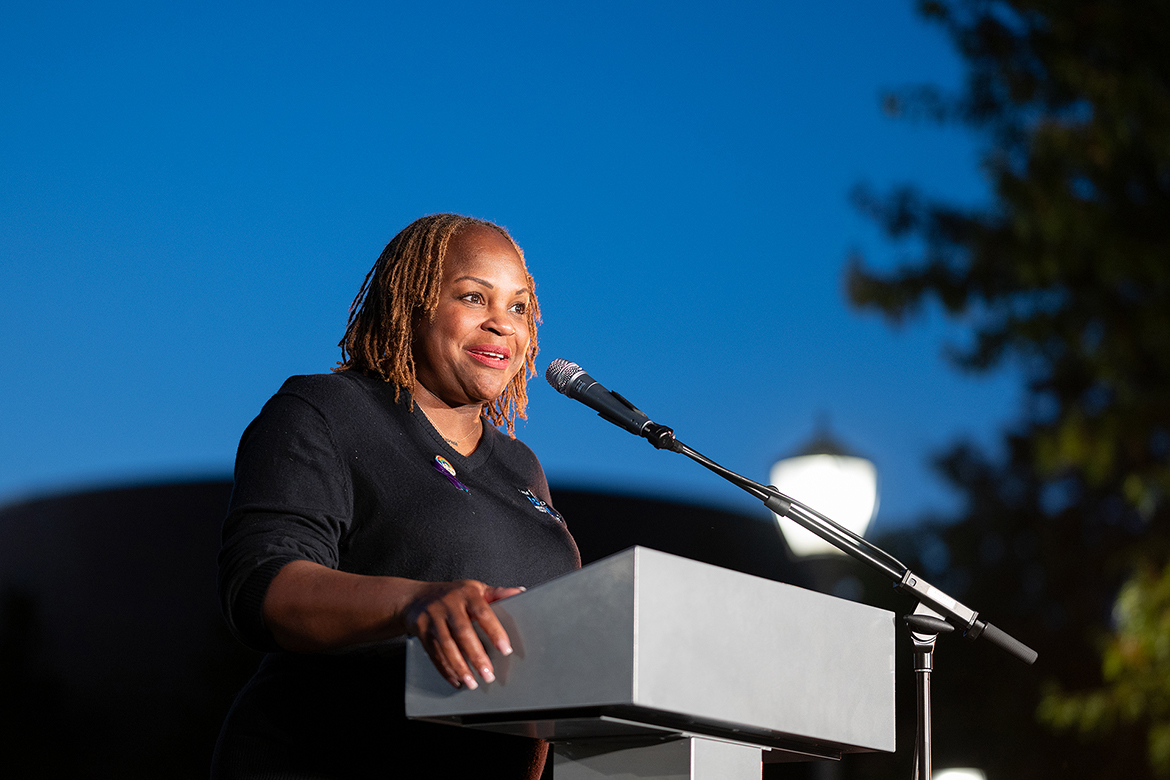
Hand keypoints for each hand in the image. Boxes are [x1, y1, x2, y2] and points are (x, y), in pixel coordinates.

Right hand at [404, 580, 521, 689]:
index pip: (483, 612)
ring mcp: (433, 617)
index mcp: (467, 593)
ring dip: (460, 667)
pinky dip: (445, 669)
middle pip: (463, 632)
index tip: (505, 649)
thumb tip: (520, 592)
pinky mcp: (421, 631)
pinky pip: (434, 653)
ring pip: (447, 645)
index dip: (494, 631)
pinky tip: (456, 680)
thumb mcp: (475, 589)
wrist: (416, 598)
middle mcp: (448, 604)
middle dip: (477, 656)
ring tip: (472, 683)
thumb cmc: (453, 595)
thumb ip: (497, 593)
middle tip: (488, 675)